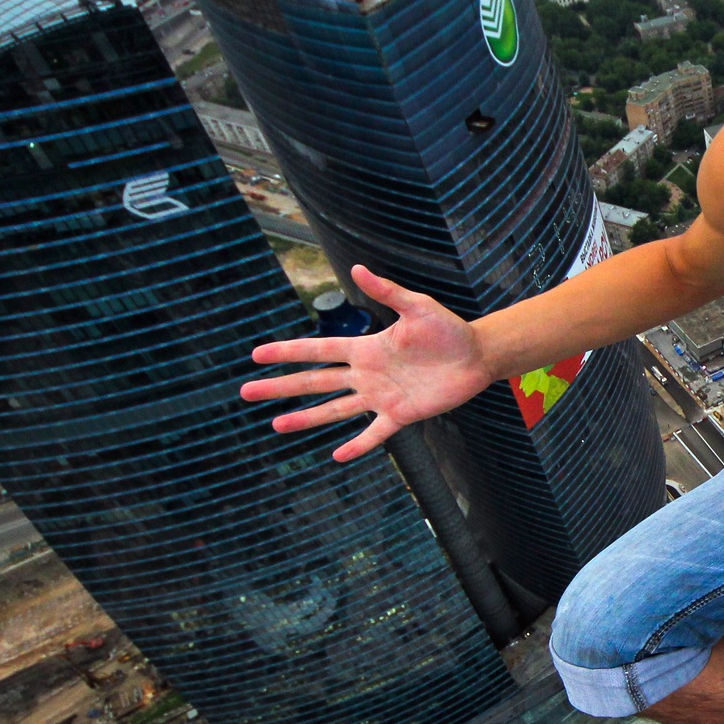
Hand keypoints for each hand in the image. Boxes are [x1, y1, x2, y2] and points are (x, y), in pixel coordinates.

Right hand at [240, 265, 493, 461]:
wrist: (476, 355)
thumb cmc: (447, 329)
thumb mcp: (416, 306)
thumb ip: (386, 292)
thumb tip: (356, 268)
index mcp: (365, 348)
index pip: (318, 351)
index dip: (288, 352)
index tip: (257, 354)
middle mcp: (366, 374)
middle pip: (315, 382)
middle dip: (281, 386)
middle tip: (247, 392)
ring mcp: (381, 396)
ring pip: (335, 410)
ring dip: (306, 418)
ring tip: (276, 424)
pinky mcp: (401, 414)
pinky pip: (375, 433)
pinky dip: (358, 444)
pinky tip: (337, 455)